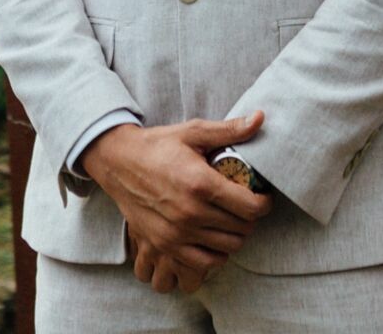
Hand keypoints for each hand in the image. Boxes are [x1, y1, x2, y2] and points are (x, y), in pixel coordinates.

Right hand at [82, 111, 272, 292]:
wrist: (118, 163)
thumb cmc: (158, 145)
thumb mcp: (193, 132)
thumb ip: (229, 130)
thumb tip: (260, 118)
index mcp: (201, 183)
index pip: (251, 207)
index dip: (264, 203)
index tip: (263, 197)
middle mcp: (190, 212)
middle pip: (242, 229)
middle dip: (251, 218)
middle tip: (247, 205)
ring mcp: (176, 233)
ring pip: (227, 247)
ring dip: (236, 235)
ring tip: (233, 220)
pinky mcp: (164, 245)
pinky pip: (204, 263)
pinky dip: (216, 254)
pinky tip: (215, 238)